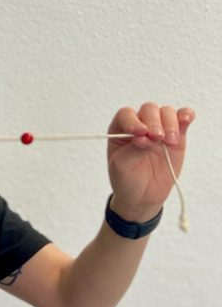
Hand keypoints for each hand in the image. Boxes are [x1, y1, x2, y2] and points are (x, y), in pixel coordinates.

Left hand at [107, 102, 193, 221]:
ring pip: (167, 112)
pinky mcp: (177, 135)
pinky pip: (183, 117)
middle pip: (149, 110)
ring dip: (170, 124)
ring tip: (169, 142)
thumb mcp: (122, 166)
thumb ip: (133, 149)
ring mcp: (159, 129)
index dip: (133, 120)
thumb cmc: (126, 179)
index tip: (140, 132)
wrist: (142, 196)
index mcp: (120, 130)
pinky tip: (186, 120)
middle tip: (157, 138)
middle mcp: (140, 125)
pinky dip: (186, 115)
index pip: (126, 115)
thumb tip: (146, 136)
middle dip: (154, 122)